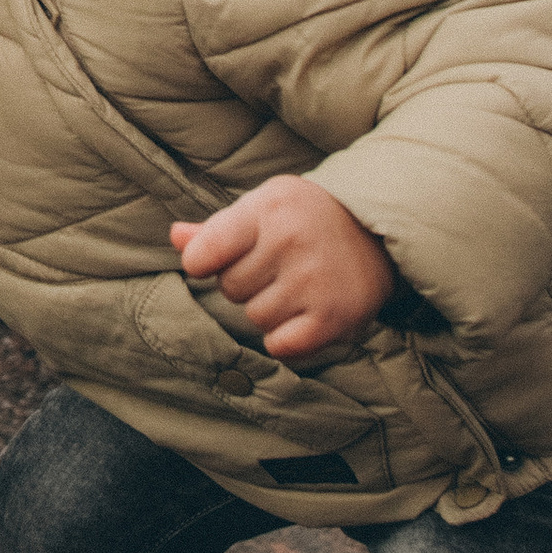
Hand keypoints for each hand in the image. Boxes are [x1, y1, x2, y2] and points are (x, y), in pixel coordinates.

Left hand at [170, 177, 396, 364]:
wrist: (375, 230)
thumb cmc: (305, 217)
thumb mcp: (263, 207)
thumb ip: (217, 228)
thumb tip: (176, 237)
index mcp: (267, 210)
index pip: (207, 251)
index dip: (201, 262)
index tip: (212, 261)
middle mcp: (290, 243)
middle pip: (229, 288)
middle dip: (244, 282)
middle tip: (275, 266)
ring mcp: (312, 282)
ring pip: (254, 317)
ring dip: (268, 308)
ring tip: (294, 285)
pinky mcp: (333, 318)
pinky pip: (280, 345)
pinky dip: (285, 337)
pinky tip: (302, 313)